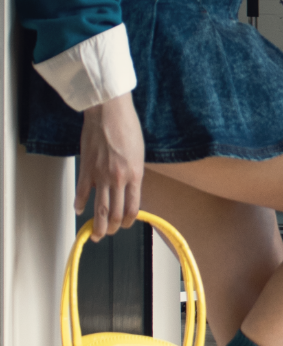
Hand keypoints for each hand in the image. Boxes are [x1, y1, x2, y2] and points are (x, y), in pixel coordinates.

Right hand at [76, 95, 143, 240]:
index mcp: (135, 175)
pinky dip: (79, 204)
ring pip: (98, 209)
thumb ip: (134, 174)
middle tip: (109, 233)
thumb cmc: (127, 127)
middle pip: (114, 213)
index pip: (132, 208)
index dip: (128, 221)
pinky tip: (79, 210)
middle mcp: (118, 179)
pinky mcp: (86, 169)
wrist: (109, 112)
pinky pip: (81, 192)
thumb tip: (130, 189)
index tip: (125, 224)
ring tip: (95, 234)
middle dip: (112, 228)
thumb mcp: (139, 154)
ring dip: (97, 225)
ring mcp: (100, 176)